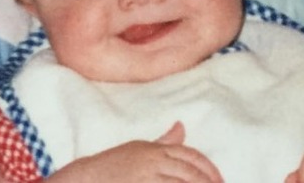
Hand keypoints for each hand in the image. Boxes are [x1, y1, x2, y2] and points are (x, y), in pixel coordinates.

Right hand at [48, 122, 222, 182]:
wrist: (84, 178)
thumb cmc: (110, 166)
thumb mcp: (137, 149)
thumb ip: (163, 142)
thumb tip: (182, 127)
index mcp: (155, 149)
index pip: (191, 156)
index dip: (209, 169)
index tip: (219, 180)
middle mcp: (153, 161)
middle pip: (190, 172)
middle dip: (207, 182)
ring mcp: (146, 177)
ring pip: (181, 182)